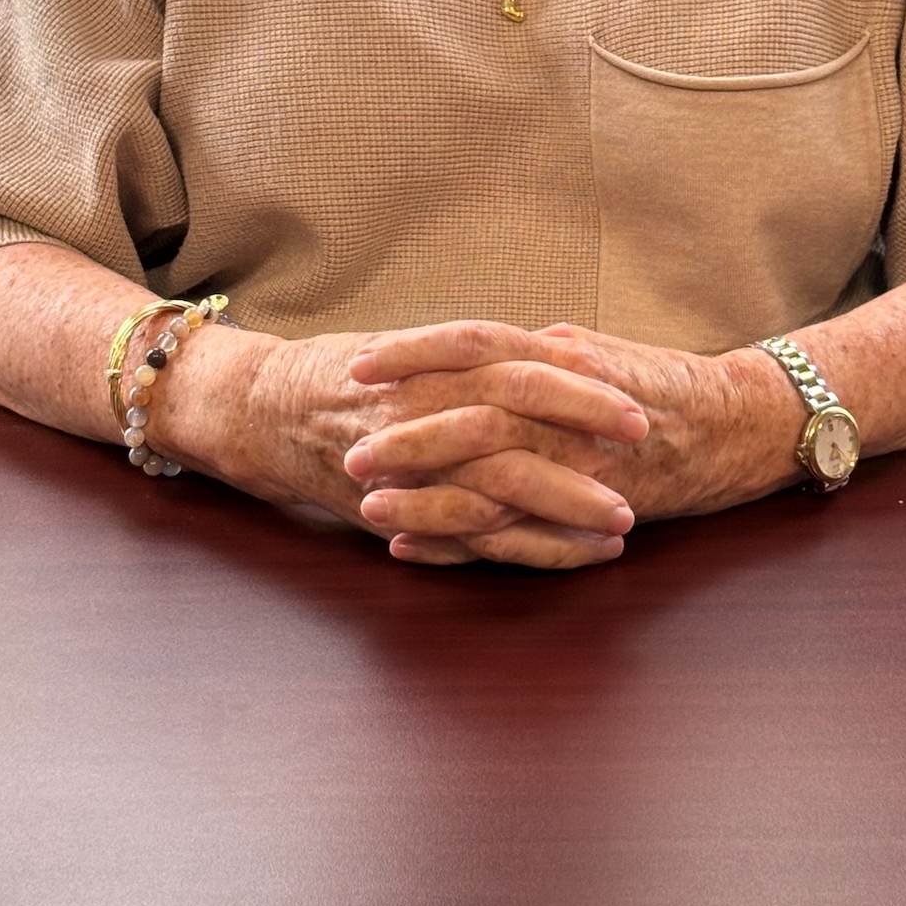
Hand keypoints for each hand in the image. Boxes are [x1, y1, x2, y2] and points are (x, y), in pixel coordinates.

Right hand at [176, 323, 651, 570]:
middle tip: (644, 442)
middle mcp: (423, 405)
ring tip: (624, 519)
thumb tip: (567, 352)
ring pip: (497, 482)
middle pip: (514, 413)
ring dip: (565, 501)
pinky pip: (472, 536)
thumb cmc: (348, 374)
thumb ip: (485, 358)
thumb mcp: (417, 349)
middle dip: (582, 430)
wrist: (262, 410)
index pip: (516, 362)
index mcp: (434, 362)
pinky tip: (577, 556)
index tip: (633, 391)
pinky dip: (527, 548)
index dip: (577, 380)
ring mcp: (410, 462)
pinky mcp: (401, 510)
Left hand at [344, 321, 797, 567]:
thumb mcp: (594, 352)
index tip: (360, 364)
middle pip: (472, 413)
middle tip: (349, 444)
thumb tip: (480, 348)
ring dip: (423, 494)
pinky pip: (517, 531)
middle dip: (406, 432)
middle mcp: (569, 404)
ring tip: (368, 504)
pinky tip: (411, 545)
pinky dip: (460, 540)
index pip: (475, 344)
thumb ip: (536, 352)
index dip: (415, 352)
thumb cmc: (661, 386)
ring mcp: (582, 459)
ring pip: (489, 479)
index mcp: (562, 355)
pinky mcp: (592, 507)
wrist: (737, 427)